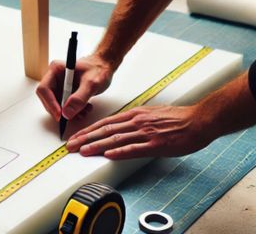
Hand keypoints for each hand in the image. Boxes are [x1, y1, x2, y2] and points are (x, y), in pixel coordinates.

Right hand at [36, 55, 113, 121]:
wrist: (105, 67)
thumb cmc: (98, 70)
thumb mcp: (91, 84)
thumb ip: (79, 98)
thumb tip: (66, 113)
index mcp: (56, 70)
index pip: (44, 89)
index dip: (50, 103)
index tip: (60, 115)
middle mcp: (54, 78)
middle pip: (47, 98)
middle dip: (59, 110)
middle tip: (71, 117)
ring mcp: (59, 86)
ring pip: (55, 104)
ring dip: (67, 113)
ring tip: (83, 112)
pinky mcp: (65, 93)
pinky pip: (63, 106)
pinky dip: (73, 112)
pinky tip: (84, 110)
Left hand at [66, 105, 212, 158]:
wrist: (198, 120)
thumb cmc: (178, 118)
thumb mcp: (151, 114)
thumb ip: (135, 120)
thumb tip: (121, 127)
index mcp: (134, 114)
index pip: (105, 123)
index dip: (88, 130)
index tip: (76, 137)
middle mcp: (136, 122)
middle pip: (105, 130)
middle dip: (85, 138)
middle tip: (71, 146)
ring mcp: (145, 133)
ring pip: (115, 139)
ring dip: (96, 145)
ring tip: (82, 151)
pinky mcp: (156, 144)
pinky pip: (134, 148)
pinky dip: (119, 152)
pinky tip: (108, 155)